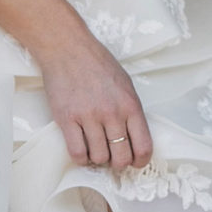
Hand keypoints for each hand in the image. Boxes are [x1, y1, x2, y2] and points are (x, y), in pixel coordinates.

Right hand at [38, 28, 153, 171]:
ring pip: (98, 158)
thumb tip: (133, 136)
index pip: (143, 146)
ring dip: (97, 158)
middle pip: (121, 157)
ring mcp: (89, 117)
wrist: (67, 48)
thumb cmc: (96, 63)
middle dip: (118, 163)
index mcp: (130, 105)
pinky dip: (81, 158)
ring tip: (94, 148)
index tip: (135, 162)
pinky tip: (81, 149)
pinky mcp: (67, 119)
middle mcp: (112, 113)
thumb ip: (130, 110)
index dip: (140, 161)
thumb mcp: (125, 84)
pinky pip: (77, 153)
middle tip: (112, 156)